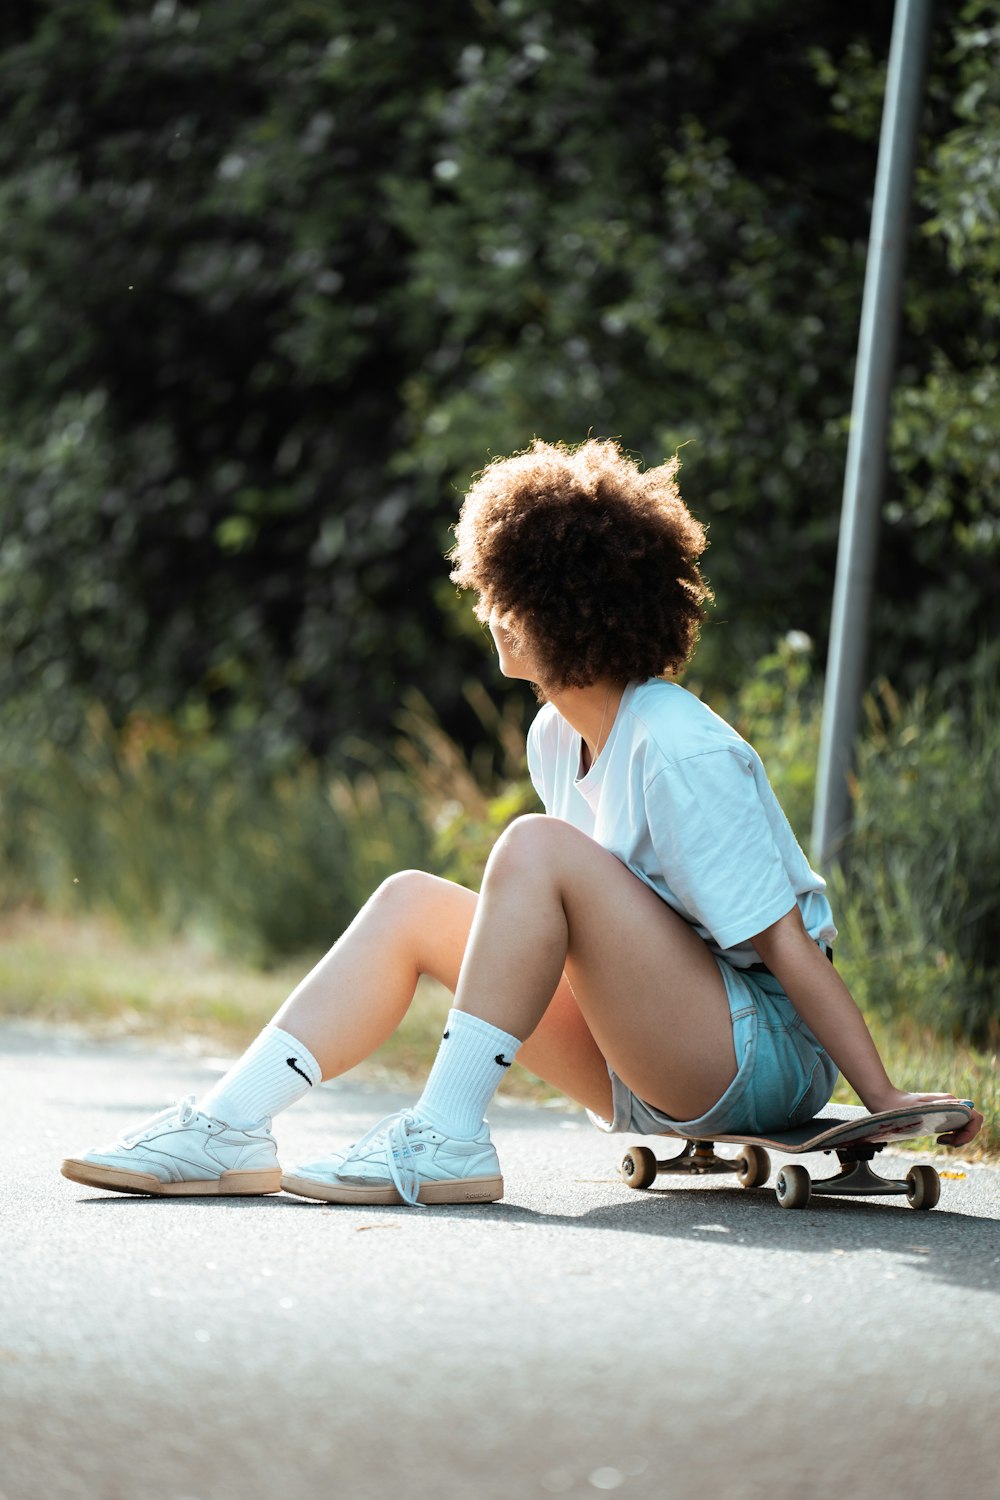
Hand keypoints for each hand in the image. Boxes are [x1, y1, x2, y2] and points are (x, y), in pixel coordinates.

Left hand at [864, 1087, 982, 1146]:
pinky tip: (939, 1139)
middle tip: (946, 1143)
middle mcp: (950, 1104)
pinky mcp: (939, 1114)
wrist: (884, 1101)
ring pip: (964, 1125)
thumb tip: (966, 1110)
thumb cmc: (899, 1106)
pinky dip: (952, 1135)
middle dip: (965, 1137)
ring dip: (959, 1137)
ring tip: (942, 1141)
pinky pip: (954, 1126)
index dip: (970, 1133)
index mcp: (949, 1102)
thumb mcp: (922, 1110)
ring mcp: (946, 1109)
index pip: (975, 1118)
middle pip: (971, 1123)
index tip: (953, 1142)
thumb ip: (944, 1108)